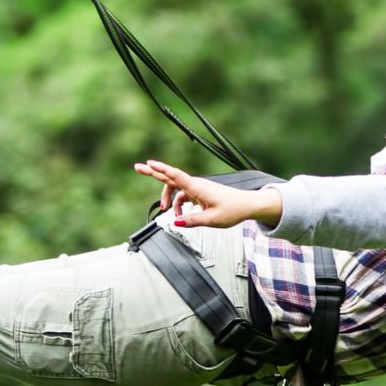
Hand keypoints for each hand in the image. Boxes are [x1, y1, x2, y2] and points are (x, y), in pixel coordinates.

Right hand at [132, 160, 283, 227]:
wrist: (247, 205)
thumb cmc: (233, 210)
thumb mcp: (212, 220)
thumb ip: (192, 221)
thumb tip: (175, 221)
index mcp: (198, 188)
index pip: (176, 176)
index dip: (161, 170)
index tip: (148, 164)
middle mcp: (196, 185)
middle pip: (171, 177)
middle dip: (154, 172)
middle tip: (138, 167)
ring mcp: (198, 188)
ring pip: (176, 189)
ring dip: (169, 199)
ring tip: (166, 210)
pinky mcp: (200, 193)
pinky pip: (184, 196)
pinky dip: (179, 204)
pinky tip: (180, 214)